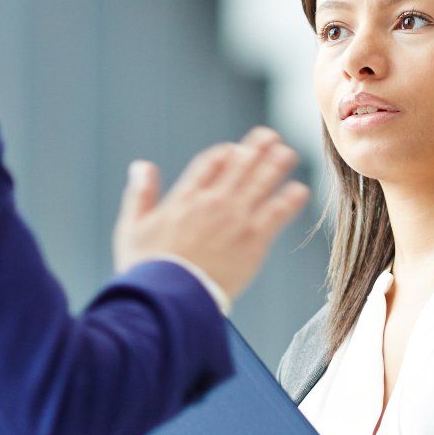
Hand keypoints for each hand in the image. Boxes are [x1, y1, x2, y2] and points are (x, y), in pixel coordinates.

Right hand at [114, 126, 310, 301]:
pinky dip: (290, 200)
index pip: (210, 163)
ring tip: (288, 153)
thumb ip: (140, 194)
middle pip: (240, 165)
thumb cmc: (147, 269)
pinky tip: (300, 190)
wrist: (170, 298)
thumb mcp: (132, 228)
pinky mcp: (253, 240)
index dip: (225, 153)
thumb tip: (141, 166)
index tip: (235, 149)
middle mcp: (213, 202)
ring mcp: (236, 219)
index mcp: (184, 198)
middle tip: (271, 137)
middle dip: (257, 149)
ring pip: (261, 182)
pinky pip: (277, 213)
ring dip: (276, 165)